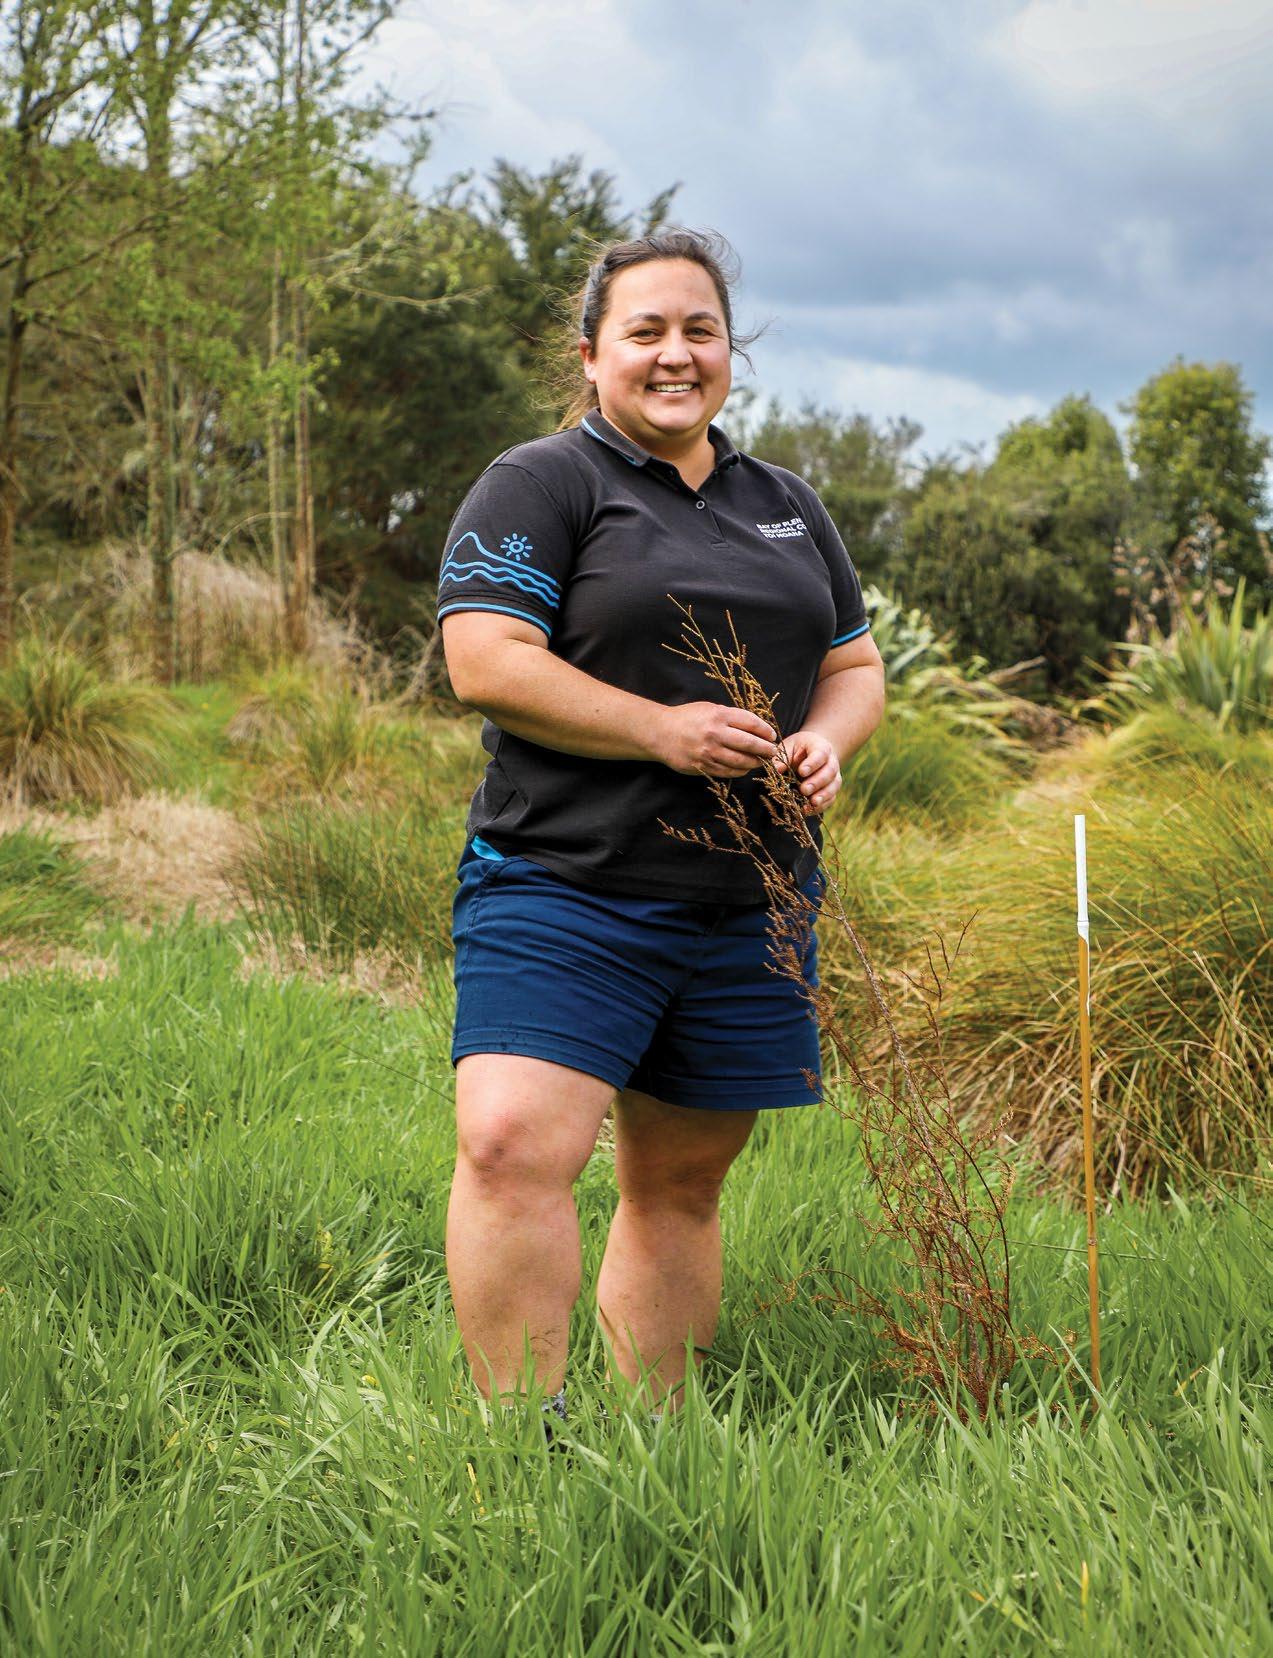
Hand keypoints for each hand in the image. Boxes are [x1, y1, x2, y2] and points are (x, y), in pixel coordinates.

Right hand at [655, 701, 778, 777]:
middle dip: (766, 749)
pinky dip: (740, 771)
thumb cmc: (686, 718)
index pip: (751, 723)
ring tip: (761, 761)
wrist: (660, 733)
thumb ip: (730, 716)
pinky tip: (745, 768)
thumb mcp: (709, 708)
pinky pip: (728, 772)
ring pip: (740, 761)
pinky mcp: (702, 766)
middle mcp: (714, 734)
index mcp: (718, 715)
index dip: (765, 730)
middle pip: (749, 744)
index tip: (772, 735)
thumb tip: (755, 728)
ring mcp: (708, 752)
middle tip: (773, 752)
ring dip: (755, 763)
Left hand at [772, 728, 841, 814]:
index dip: (813, 763)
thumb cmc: (796, 750)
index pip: (821, 753)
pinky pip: (830, 798)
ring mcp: (834, 776)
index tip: (802, 771)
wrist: (811, 753)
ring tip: (812, 803)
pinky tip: (809, 810)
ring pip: (833, 786)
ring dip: (822, 796)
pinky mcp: (832, 789)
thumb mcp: (788, 748)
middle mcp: (831, 761)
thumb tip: (776, 770)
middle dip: (817, 782)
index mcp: (820, 747)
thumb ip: (782, 758)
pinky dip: (821, 806)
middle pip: (829, 772)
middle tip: (804, 790)